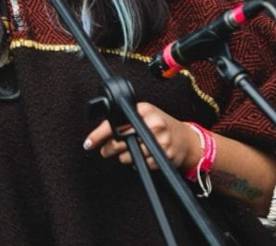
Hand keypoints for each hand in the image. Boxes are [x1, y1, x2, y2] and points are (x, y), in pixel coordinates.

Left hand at [83, 102, 200, 171]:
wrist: (187, 140)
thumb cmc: (161, 125)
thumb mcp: (144, 115)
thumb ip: (125, 119)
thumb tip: (100, 132)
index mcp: (145, 110)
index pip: (116, 123)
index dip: (99, 134)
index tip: (88, 143)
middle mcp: (154, 124)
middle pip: (120, 141)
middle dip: (108, 148)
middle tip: (105, 150)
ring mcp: (160, 141)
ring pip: (128, 156)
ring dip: (123, 157)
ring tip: (130, 151)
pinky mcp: (164, 157)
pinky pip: (140, 165)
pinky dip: (137, 163)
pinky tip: (142, 156)